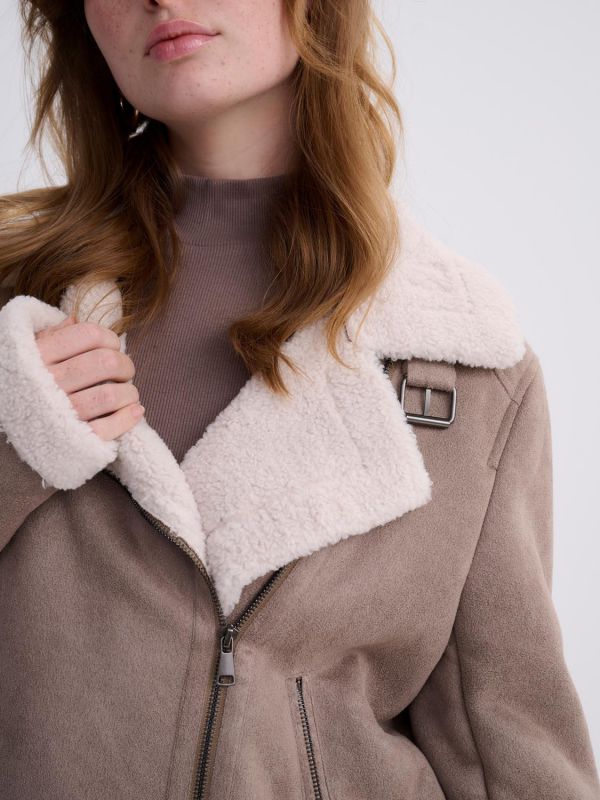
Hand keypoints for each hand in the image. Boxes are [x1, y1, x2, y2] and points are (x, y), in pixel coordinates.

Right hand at [34, 315, 144, 441]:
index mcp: (40, 355)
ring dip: (129, 392)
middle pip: (106, 363)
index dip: (110, 338)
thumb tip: (75, 320)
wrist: (3, 420)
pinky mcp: (71, 439)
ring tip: (128, 392)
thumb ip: (52, 335)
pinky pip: (107, 428)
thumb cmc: (24, 381)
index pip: (90, 335)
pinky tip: (135, 410)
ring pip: (109, 395)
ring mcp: (60, 412)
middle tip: (124, 371)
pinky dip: (128, 418)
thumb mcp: (29, 352)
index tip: (113, 346)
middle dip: (125, 365)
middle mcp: (48, 382)